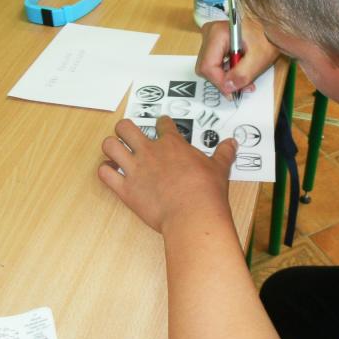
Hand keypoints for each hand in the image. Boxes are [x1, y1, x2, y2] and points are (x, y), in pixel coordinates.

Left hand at [98, 117, 236, 233]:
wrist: (193, 214)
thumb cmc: (207, 191)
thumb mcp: (219, 169)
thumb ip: (224, 153)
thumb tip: (233, 143)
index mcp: (173, 145)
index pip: (163, 124)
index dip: (163, 123)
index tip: (163, 125)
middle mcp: (150, 152)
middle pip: (126, 127)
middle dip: (125, 129)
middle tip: (130, 136)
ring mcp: (135, 169)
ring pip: (110, 146)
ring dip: (111, 147)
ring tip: (116, 153)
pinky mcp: (125, 189)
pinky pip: (105, 174)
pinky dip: (105, 171)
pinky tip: (111, 173)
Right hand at [196, 18, 279, 96]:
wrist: (272, 24)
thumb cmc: (267, 36)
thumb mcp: (258, 58)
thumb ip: (242, 74)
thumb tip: (228, 87)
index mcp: (217, 34)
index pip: (208, 66)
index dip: (220, 83)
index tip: (233, 92)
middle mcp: (209, 34)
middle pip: (206, 68)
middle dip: (223, 81)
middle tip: (242, 87)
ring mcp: (210, 37)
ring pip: (210, 67)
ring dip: (226, 78)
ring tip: (244, 80)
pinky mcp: (215, 42)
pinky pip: (215, 63)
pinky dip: (227, 71)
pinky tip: (240, 71)